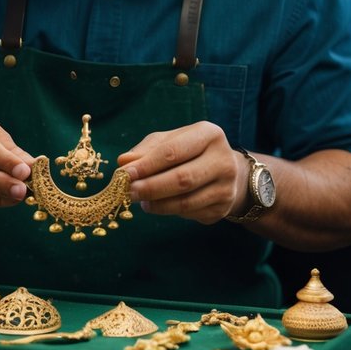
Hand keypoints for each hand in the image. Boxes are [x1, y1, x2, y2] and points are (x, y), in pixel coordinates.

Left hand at [117, 121, 245, 224]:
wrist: (225, 170)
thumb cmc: (189, 152)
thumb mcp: (169, 142)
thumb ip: (146, 151)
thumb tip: (123, 163)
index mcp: (209, 135)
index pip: (173, 152)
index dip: (146, 165)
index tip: (124, 174)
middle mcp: (223, 160)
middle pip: (182, 179)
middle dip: (150, 187)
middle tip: (128, 192)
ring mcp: (227, 187)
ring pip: (185, 202)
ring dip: (157, 204)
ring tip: (141, 201)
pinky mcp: (223, 208)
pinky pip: (190, 214)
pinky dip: (169, 212)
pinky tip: (159, 205)